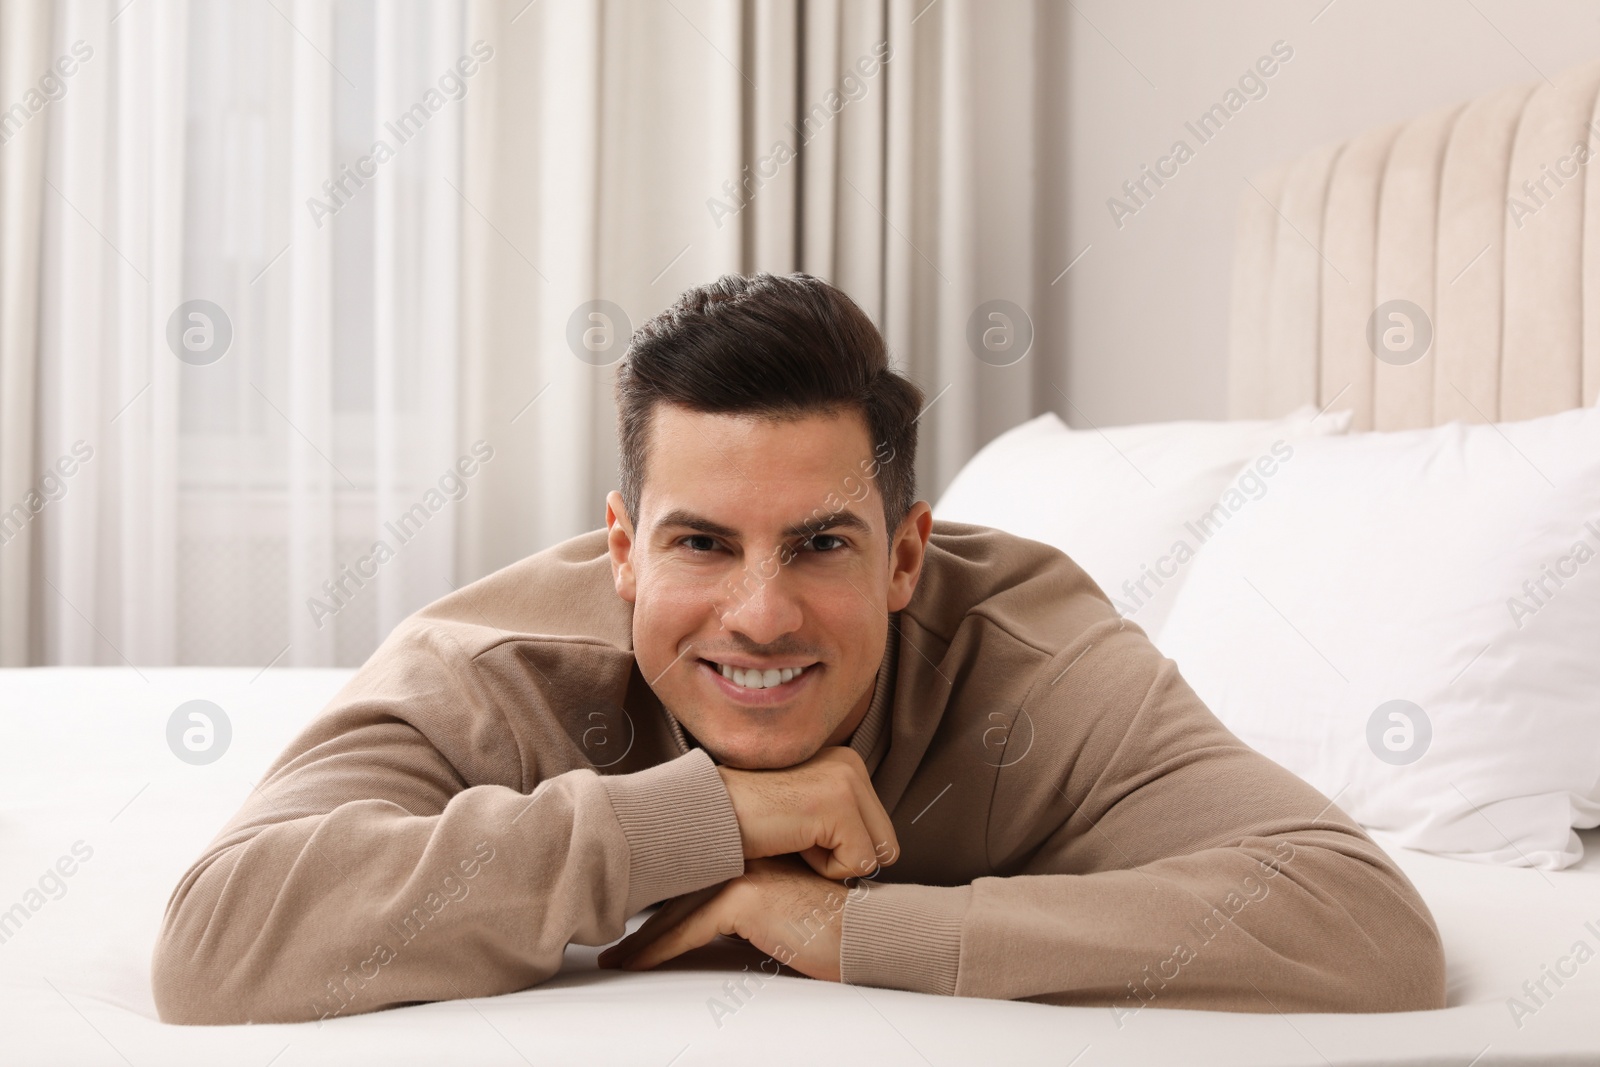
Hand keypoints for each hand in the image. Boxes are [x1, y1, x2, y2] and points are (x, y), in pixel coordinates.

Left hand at [596, 856, 858, 980]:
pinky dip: (659, 950)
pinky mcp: (746, 897)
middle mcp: (747, 854)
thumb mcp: (790, 905)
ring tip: (616, 958)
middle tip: (614, 942)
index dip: (665, 892)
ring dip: (644, 938)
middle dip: (645, 917)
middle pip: (683, 889)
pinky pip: (690, 930)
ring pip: (679, 908)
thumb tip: (720, 920)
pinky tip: (635, 963)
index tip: (636, 915)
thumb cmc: (840, 923)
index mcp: (757, 851)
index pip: (698, 871)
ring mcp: (745, 871)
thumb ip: (757, 902)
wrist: (871, 931)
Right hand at [716, 746, 899, 880]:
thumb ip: (837, 819)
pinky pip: (858, 864)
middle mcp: (852, 764)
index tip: (801, 835)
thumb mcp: (804, 810)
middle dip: (844, 857)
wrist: (709, 815)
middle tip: (798, 840)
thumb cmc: (750, 822)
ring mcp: (847, 782)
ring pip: (876, 856)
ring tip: (793, 839)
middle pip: (886, 844)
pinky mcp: (838, 805)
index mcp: (846, 763)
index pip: (880, 831)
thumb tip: (879, 854)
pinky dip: (824, 868)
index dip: (842, 850)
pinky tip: (790, 842)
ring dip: (833, 864)